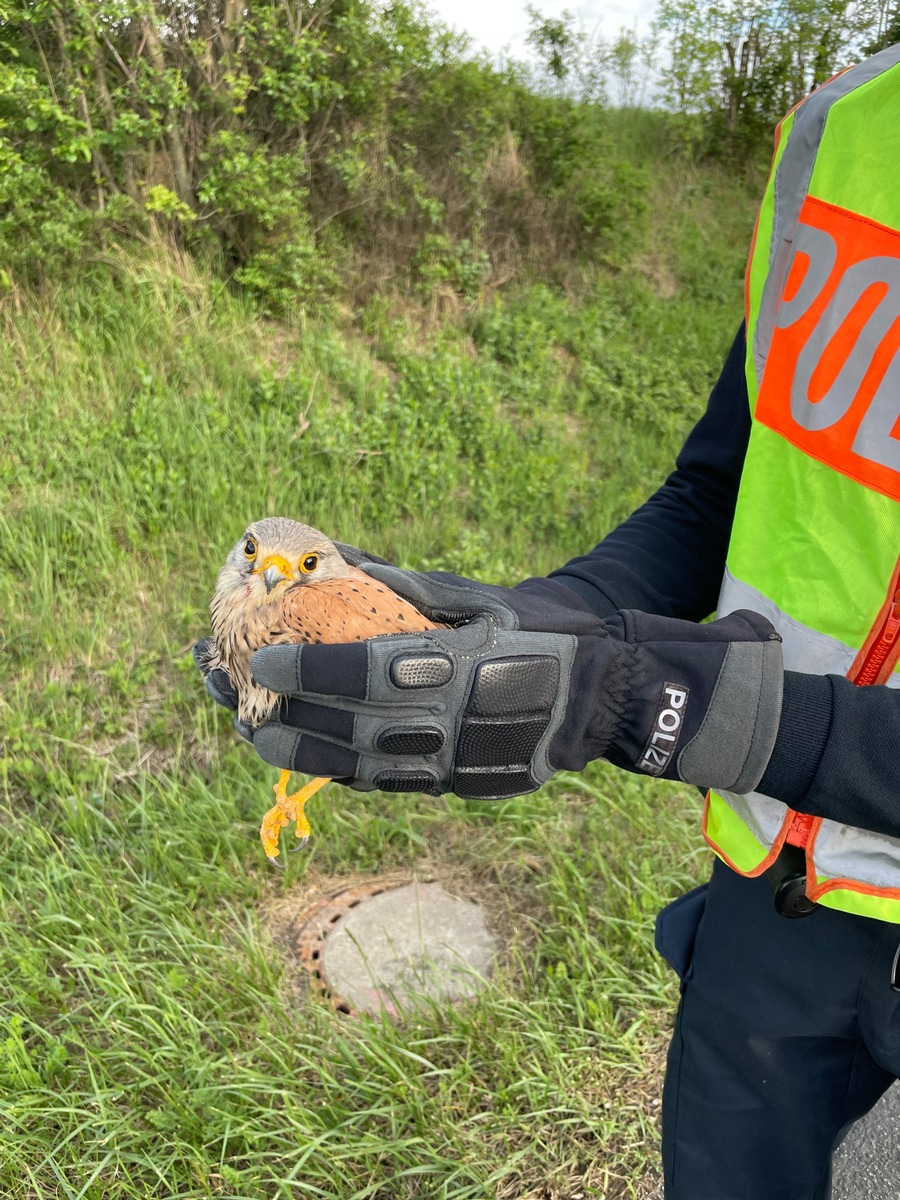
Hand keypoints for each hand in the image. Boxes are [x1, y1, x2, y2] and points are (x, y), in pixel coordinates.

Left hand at [240, 565, 783, 798]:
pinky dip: (344, 771)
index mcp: (454, 669)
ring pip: (358, 765)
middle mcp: (445, 722)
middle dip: (282, 712)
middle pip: (345, 726)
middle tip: (234, 700)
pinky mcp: (458, 786)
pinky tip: (313, 758)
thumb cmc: (548, 636)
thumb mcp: (486, 599)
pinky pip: (388, 784)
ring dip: (302, 750)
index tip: (259, 653)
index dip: (305, 664)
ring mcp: (451, 763)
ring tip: (256, 735)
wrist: (608, 700)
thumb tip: (347, 563)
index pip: (361, 671)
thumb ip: (413, 588)